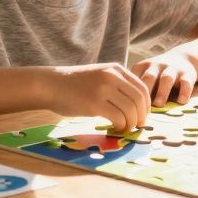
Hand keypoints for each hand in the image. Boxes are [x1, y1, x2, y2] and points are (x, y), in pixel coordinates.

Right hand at [36, 63, 150, 132]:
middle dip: (141, 116)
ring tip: (125, 128)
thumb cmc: (74, 84)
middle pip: (139, 99)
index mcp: (116, 69)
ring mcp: (103, 89)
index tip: (143, 115)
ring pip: (130, 110)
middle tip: (138, 125)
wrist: (51, 84)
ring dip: (131, 123)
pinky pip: (117, 117)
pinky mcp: (94, 103)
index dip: (146, 104)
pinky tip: (116, 128)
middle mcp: (112, 76)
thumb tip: (134, 103)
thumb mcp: (99, 75)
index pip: (142, 87)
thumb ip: (116, 84)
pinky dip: (121, 126)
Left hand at [132, 51, 197, 106]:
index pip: (135, 77)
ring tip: (159, 104)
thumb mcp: (145, 74)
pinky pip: (186, 83)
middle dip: (146, 90)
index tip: (130, 106)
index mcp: (144, 66)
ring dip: (162, 92)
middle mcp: (157, 65)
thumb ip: (138, 88)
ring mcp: (173, 68)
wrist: (183, 58)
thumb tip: (129, 110)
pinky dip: (184, 92)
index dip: (132, 92)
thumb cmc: (158, 74)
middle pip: (149, 77)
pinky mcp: (187, 74)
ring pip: (167, 79)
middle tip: (142, 106)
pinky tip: (181, 102)